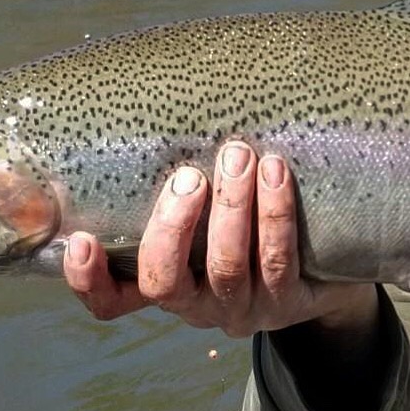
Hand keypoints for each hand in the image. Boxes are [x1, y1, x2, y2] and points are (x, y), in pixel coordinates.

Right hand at [63, 141, 378, 338]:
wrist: (327, 261)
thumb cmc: (249, 218)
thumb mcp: (207, 209)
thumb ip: (176, 178)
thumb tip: (150, 101)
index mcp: (165, 283)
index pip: (110, 302)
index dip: (90, 280)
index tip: (82, 239)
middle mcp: (197, 305)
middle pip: (164, 283)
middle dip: (172, 227)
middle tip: (189, 177)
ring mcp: (243, 309)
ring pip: (226, 268)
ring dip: (230, 209)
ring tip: (238, 156)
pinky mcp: (290, 303)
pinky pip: (278, 260)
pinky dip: (274, 213)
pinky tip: (276, 171)